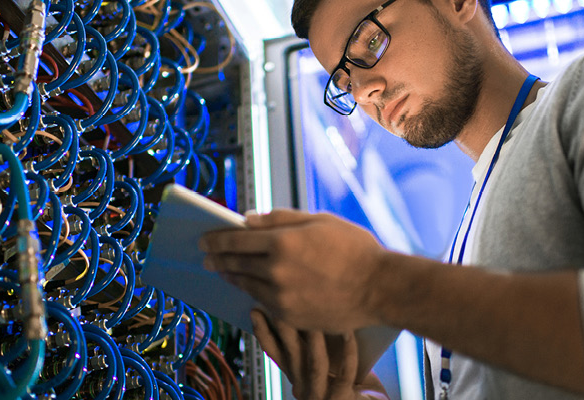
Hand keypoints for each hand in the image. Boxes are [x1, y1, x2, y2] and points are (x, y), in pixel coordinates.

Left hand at [200, 209, 384, 331]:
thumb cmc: (354, 249)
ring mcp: (282, 297)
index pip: (235, 239)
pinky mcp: (291, 316)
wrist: (379, 288)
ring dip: (232, 277)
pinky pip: (263, 303)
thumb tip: (247, 219)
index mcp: (282, 242)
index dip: (216, 239)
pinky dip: (253, 293)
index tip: (204, 239)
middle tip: (206, 257)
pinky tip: (250, 288)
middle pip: (236, 264)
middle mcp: (276, 271)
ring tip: (225, 271)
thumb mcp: (319, 221)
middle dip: (217, 258)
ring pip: (246, 285)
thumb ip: (279, 219)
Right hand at [251, 310, 388, 399]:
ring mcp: (321, 396)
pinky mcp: (342, 399)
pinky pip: (345, 375)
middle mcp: (303, 389)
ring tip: (317, 315)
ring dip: (316, 339)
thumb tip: (310, 309)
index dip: (264, 333)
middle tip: (282, 304)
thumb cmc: (351, 385)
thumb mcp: (327, 365)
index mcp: (297, 378)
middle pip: (292, 356)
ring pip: (316, 365)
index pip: (275, 354)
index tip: (256, 310)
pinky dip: (348, 353)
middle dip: (286, 329)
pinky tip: (349, 334)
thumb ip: (315, 345)